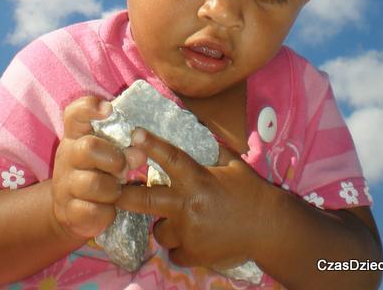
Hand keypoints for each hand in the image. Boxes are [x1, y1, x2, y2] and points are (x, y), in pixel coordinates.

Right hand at [52, 96, 144, 239]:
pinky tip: (108, 210)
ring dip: (113, 189)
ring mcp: (65, 184)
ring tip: (117, 191)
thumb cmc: (96, 171)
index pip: (75, 113)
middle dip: (115, 158)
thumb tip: (141, 151)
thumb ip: (123, 146)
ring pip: (92, 183)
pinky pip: (92, 211)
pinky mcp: (69, 211)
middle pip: (88, 147)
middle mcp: (67, 155)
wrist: (71, 210)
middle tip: (125, 169)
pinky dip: (107, 212)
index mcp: (76, 135)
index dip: (90, 107)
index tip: (109, 109)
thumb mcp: (106, 153)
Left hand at [116, 128, 270, 268]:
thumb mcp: (231, 164)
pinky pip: (175, 252)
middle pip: (145, 200)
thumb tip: (195, 129)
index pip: (170, 157)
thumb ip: (210, 149)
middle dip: (124, 196)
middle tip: (112, 192)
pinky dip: (180, 247)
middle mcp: (189, 205)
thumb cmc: (250, 191)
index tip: (134, 133)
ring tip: (177, 220)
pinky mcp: (195, 254)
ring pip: (159, 231)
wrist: (270, 229)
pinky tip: (191, 238)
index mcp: (198, 179)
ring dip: (164, 225)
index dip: (151, 144)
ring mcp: (190, 232)